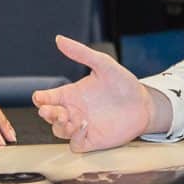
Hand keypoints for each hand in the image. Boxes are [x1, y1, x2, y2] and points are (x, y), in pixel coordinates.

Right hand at [31, 35, 158, 152]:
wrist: (144, 104)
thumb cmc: (123, 83)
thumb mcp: (103, 64)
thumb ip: (81, 53)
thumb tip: (59, 39)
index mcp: (71, 94)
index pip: (47, 98)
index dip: (40, 98)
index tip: (40, 97)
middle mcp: (73, 111)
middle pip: (49, 116)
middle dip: (47, 114)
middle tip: (53, 111)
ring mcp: (81, 126)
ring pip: (59, 131)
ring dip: (60, 126)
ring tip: (71, 118)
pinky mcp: (92, 140)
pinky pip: (75, 144)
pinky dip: (75, 138)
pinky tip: (84, 126)